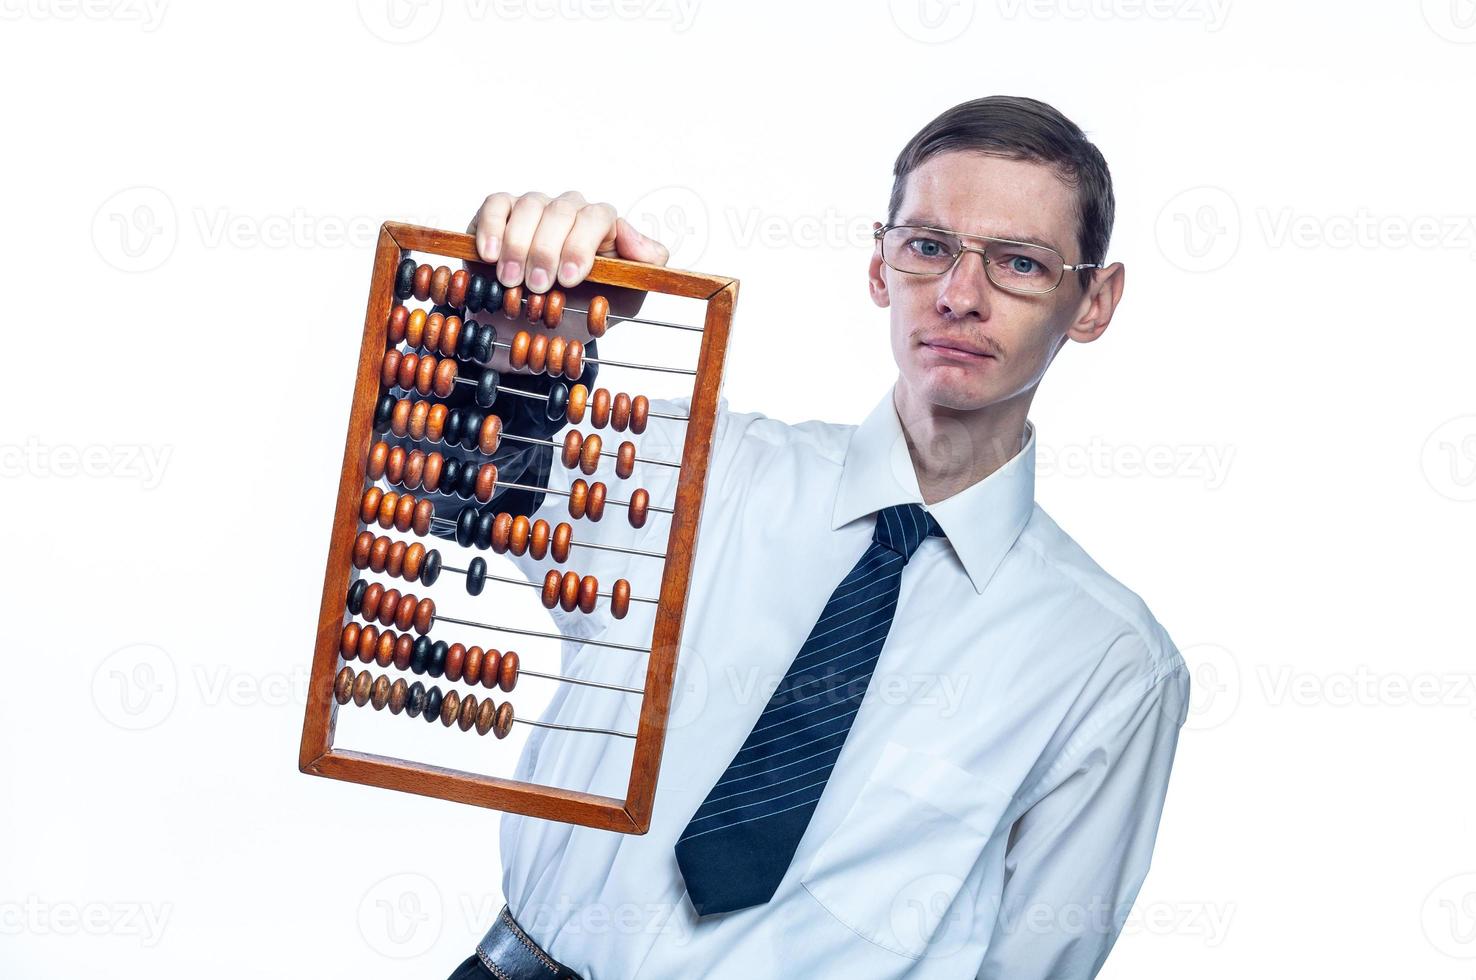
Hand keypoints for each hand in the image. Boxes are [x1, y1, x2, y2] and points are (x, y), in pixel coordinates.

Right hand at [467, 191, 668, 327]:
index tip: (569, 279)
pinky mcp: (501, 211)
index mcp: (601, 225)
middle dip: (548, 250)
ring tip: (512, 279)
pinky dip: (492, 228)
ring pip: (530, 206)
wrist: (539, 326)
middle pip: (562, 210)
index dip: (581, 245)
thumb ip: (646, 264)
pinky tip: (490, 256)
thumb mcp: (627, 294)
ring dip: (519, 245)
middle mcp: (569, 210)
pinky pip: (496, 205)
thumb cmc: (583, 307)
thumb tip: (631, 237)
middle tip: (537, 286)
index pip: (598, 217)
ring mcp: (535, 207)